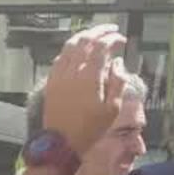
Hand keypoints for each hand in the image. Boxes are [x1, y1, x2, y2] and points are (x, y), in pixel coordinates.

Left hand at [41, 23, 130, 156]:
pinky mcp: (51, 81)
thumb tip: (117, 63)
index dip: (113, 39)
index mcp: (90, 77)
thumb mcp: (111, 109)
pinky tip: (77, 51)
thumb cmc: (89, 130)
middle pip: (84, 40)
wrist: (60, 144)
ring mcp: (59, 75)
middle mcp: (72, 71)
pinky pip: (60, 58)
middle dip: (99, 31)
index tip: (122, 40)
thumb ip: (117, 82)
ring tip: (95, 35)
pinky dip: (70, 49)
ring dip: (83, 37)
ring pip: (69, 46)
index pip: (101, 47)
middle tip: (111, 29)